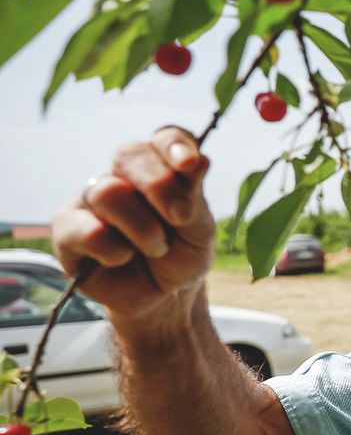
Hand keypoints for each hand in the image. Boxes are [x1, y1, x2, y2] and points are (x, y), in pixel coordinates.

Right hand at [51, 127, 214, 317]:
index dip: (174, 145)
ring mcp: (91, 199)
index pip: (162, 138)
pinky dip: (114, 250)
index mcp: (159, 166)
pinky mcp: (67, 229)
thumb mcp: (199, 229)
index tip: (190, 164)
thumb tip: (200, 159)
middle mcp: (123, 175)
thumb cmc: (182, 256)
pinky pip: (87, 230)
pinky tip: (122, 259)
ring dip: (143, 228)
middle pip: (128, 154)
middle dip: (159, 185)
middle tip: (181, 216)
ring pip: (109, 192)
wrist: (164, 297)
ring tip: (156, 249)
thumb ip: (194, 195)